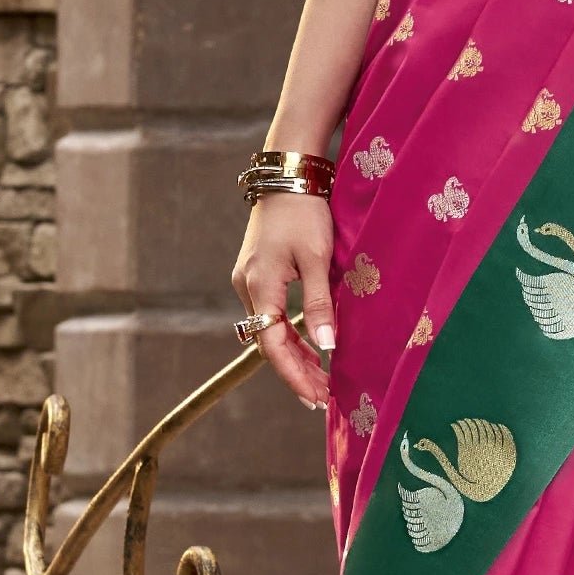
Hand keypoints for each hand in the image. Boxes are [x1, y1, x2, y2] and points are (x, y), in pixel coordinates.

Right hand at [234, 194, 335, 411]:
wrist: (287, 177)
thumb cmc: (305, 213)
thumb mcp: (318, 258)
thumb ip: (319, 303)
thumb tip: (325, 347)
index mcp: (260, 286)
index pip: (273, 346)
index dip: (294, 376)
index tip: (315, 398)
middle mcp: (247, 288)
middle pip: (269, 343)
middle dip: (296, 372)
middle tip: (323, 398)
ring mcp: (249, 282)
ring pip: (270, 331)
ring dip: (294, 356)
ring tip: (320, 381)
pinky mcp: (257, 275)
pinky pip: (272, 315)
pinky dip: (290, 335)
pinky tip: (309, 349)